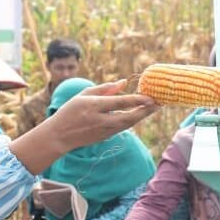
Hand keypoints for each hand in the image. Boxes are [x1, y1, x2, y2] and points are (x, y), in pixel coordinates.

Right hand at [9, 80, 156, 173]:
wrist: (60, 136)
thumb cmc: (70, 111)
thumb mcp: (84, 95)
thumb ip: (104, 88)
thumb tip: (123, 82)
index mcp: (94, 107)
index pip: (120, 103)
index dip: (137, 100)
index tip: (150, 96)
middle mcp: (101, 120)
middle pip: (129, 117)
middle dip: (146, 111)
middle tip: (159, 103)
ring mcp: (104, 131)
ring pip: (128, 124)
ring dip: (142, 116)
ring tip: (153, 107)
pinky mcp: (106, 137)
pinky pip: (123, 127)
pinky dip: (133, 120)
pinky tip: (140, 114)